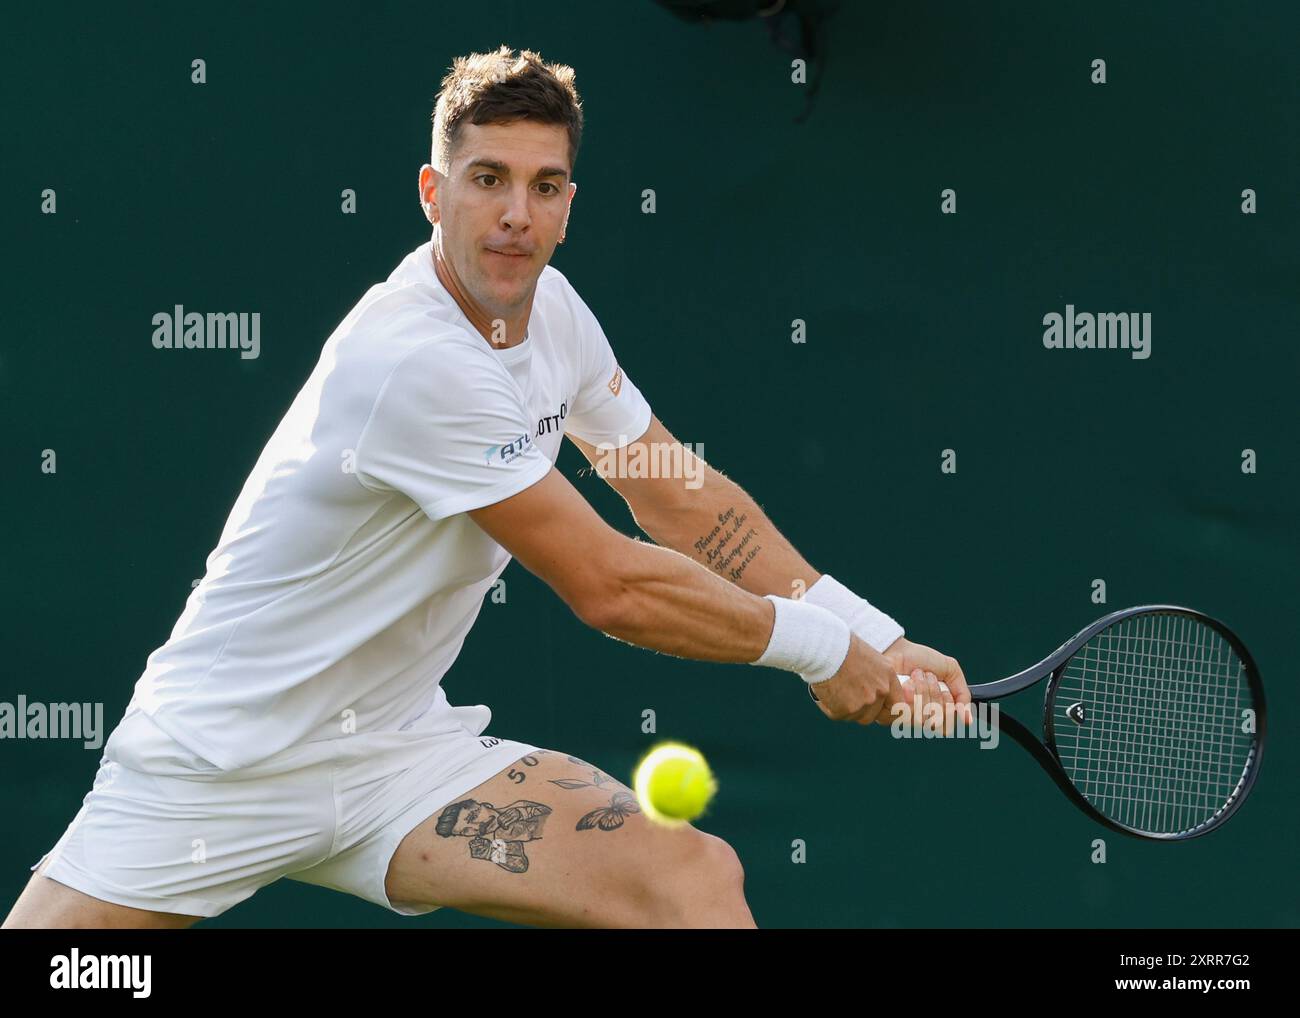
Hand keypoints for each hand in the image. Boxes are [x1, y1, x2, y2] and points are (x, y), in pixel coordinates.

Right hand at [807, 636, 949, 727]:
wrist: (825, 649)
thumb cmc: (842, 647)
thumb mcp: (868, 658)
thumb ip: (876, 678)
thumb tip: (872, 692)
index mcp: (888, 677)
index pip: (897, 706)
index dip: (885, 710)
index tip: (876, 710)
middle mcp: (880, 691)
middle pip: (873, 714)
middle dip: (860, 710)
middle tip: (845, 697)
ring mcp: (865, 702)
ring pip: (855, 716)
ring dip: (844, 709)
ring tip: (833, 690)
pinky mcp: (847, 709)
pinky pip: (838, 714)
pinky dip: (829, 707)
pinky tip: (824, 693)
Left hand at [882, 637, 972, 728]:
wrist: (898, 650)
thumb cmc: (921, 659)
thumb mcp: (951, 671)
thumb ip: (963, 695)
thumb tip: (968, 719)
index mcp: (935, 710)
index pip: (946, 727)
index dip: (949, 709)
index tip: (947, 692)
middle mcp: (920, 717)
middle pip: (936, 721)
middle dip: (936, 695)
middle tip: (930, 677)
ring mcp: (904, 716)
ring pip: (923, 717)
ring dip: (924, 691)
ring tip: (917, 675)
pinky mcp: (890, 712)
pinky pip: (908, 713)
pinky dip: (912, 692)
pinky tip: (908, 681)